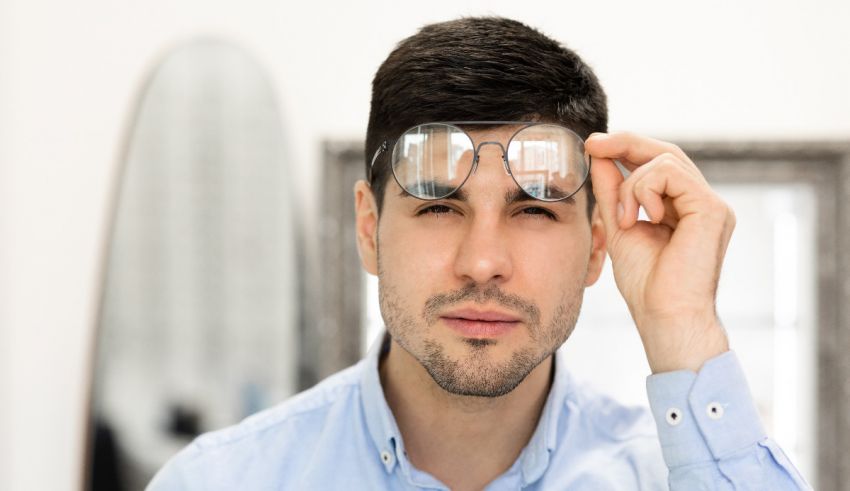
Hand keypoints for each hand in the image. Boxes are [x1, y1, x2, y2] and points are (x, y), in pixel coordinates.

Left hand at [585, 132, 733, 373]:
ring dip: (631, 186)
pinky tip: (643, 219)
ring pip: (665, 160)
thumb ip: (612, 192)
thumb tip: (599, 156)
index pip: (656, 164)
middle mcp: (700, 202)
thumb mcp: (619, 227)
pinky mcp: (712, 208)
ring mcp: (710, 204)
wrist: (664, 315)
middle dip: (625, 144)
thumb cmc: (646, 284)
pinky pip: (671, 173)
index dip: (626, 148)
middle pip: (664, 152)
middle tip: (593, 145)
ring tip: (624, 220)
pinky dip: (645, 190)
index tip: (593, 145)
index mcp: (682, 208)